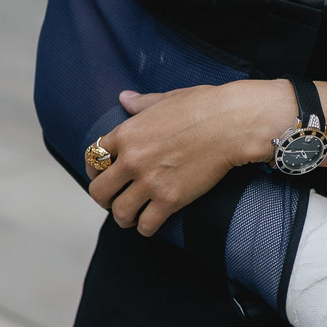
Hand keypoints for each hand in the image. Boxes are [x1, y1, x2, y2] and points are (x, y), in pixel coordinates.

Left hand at [86, 81, 298, 236]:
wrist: (231, 123)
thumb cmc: (203, 106)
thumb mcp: (166, 99)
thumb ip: (141, 104)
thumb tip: (125, 98)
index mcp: (127, 133)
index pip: (94, 158)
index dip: (96, 170)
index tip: (105, 175)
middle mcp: (132, 159)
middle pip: (99, 191)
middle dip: (105, 199)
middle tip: (116, 200)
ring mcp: (150, 182)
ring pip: (119, 213)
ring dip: (124, 217)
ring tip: (133, 216)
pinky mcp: (170, 200)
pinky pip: (145, 225)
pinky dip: (146, 227)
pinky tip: (151, 222)